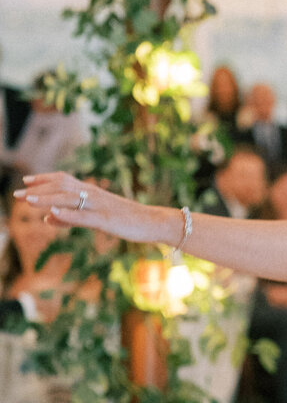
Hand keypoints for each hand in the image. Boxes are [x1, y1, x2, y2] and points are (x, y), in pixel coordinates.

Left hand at [16, 172, 167, 244]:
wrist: (154, 222)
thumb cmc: (127, 221)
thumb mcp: (95, 220)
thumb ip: (70, 218)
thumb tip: (46, 218)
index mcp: (92, 192)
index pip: (63, 180)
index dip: (43, 179)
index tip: (25, 181)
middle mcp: (93, 194)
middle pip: (61, 187)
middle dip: (38, 190)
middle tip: (17, 194)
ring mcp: (99, 206)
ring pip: (68, 199)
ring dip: (46, 199)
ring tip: (27, 200)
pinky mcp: (106, 220)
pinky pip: (82, 216)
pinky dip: (65, 214)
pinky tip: (51, 213)